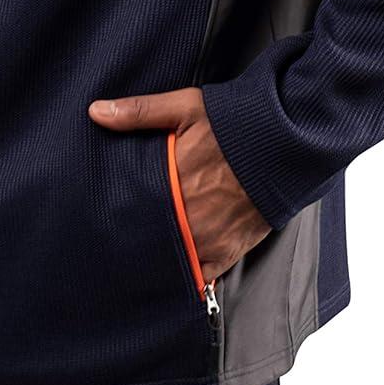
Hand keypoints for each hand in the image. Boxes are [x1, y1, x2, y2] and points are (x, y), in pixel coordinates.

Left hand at [88, 85, 271, 280]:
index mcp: (171, 182)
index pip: (130, 209)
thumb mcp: (185, 107)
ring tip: (137, 264)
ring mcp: (210, 237)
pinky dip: (188, 277)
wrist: (287, 142)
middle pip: (148, 238)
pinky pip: (202, 275)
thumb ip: (139, 111)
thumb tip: (96, 112)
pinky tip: (173, 276)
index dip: (114, 217)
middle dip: (133, 241)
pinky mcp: (230, 250)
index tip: (100, 220)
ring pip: (171, 261)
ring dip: (157, 259)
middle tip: (112, 246)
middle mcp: (188, 216)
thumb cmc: (235, 123)